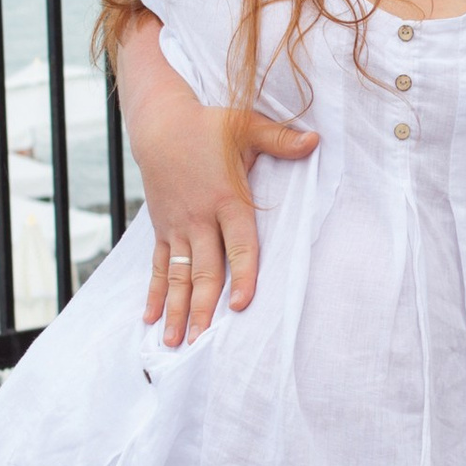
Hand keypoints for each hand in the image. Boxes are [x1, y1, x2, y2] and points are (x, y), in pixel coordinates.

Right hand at [140, 105, 319, 345]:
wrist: (160, 123)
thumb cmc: (209, 126)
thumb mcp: (247, 127)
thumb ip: (281, 140)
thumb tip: (316, 141)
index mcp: (227, 198)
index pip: (238, 244)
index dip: (242, 275)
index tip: (242, 305)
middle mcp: (199, 218)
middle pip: (204, 270)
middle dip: (203, 308)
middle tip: (203, 342)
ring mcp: (177, 226)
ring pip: (178, 276)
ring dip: (176, 310)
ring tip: (174, 342)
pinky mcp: (162, 229)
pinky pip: (159, 266)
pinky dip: (155, 292)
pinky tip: (150, 318)